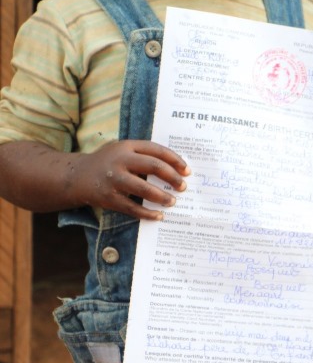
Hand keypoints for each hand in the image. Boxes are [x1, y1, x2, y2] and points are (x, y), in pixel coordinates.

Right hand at [70, 140, 189, 219]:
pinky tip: (158, 216)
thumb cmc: (108, 162)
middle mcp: (120, 160)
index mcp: (127, 146)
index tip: (187, 171)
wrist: (76, 176)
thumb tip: (176, 169)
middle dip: (172, 177)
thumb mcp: (123, 151)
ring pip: (144, 188)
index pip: (157, 150)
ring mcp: (113, 179)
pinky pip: (132, 207)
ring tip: (173, 201)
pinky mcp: (108, 197)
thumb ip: (144, 155)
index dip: (175, 160)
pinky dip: (147, 213)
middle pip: (153, 166)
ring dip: (162, 196)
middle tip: (183, 187)